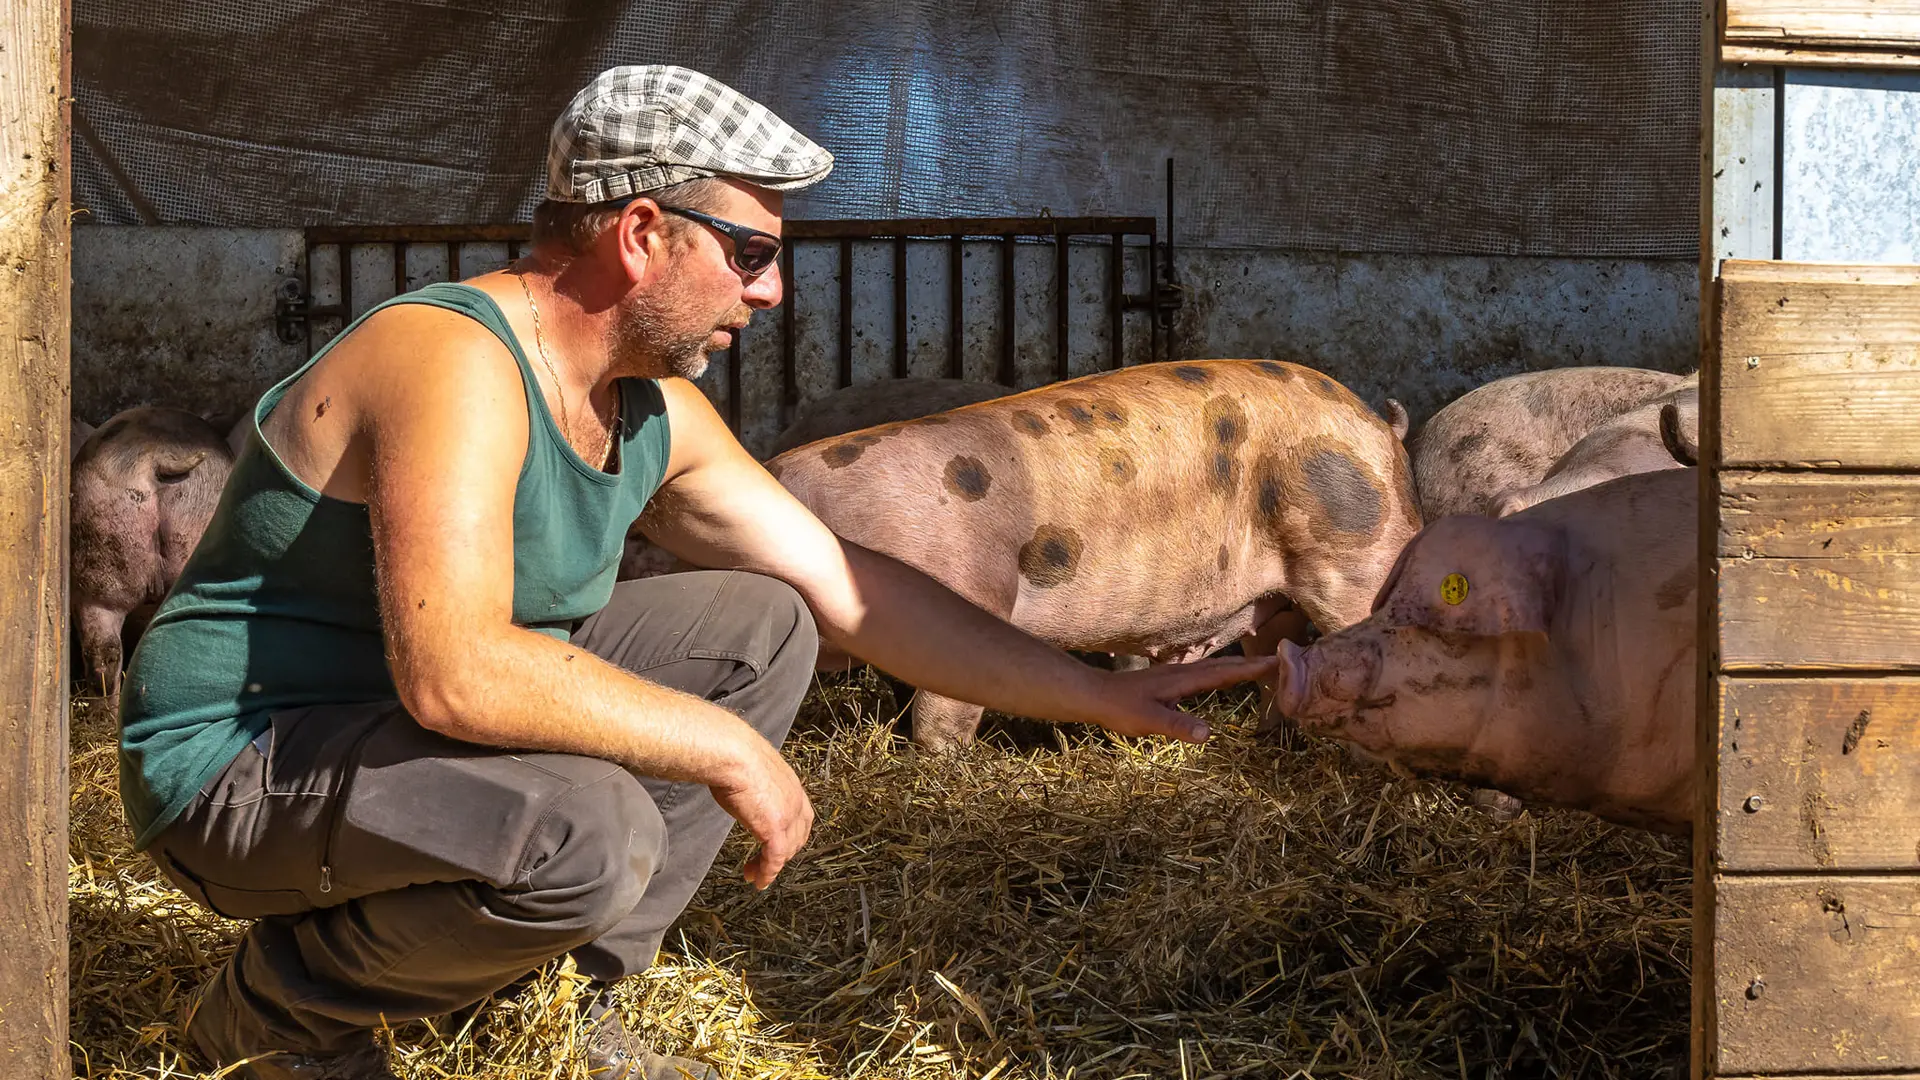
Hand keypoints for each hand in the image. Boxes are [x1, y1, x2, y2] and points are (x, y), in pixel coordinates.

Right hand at [708, 735, 813, 889]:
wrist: (732, 753)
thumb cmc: (733, 754)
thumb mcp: (751, 770)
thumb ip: (753, 784)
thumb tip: (739, 785)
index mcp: (791, 784)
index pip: (802, 817)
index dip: (793, 834)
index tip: (779, 843)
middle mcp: (795, 800)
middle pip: (798, 836)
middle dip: (784, 853)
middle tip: (766, 863)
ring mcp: (787, 815)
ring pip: (786, 851)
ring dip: (771, 866)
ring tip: (755, 874)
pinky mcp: (774, 829)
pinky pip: (774, 859)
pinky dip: (767, 873)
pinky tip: (758, 881)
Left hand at [1077, 653, 1279, 742]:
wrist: (1093, 695)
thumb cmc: (1119, 708)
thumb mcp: (1149, 721)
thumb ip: (1177, 726)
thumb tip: (1208, 733)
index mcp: (1183, 680)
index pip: (1223, 674)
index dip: (1250, 670)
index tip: (1276, 663)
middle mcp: (1182, 673)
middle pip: (1222, 666)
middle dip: (1250, 665)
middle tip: (1278, 662)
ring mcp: (1174, 676)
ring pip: (1211, 669)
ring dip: (1235, 668)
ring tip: (1256, 668)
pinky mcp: (1167, 682)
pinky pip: (1201, 675)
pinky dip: (1218, 674)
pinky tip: (1216, 679)